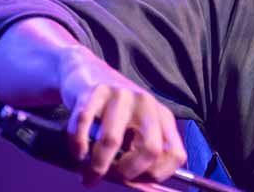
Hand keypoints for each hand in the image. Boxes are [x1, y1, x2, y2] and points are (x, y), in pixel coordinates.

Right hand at [58, 47, 186, 186]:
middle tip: (109, 178)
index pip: (175, 154)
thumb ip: (139, 154)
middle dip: (126, 173)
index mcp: (162, 117)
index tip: (136, 182)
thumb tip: (139, 187)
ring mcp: (121, 95)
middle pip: (149, 149)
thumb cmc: (112, 112)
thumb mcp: (135, 129)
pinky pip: (83, 126)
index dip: (156, 175)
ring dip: (96, 166)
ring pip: (111, 141)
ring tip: (86, 175)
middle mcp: (147, 104)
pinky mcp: (94, 91)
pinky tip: (77, 154)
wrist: (86, 73)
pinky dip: (77, 147)